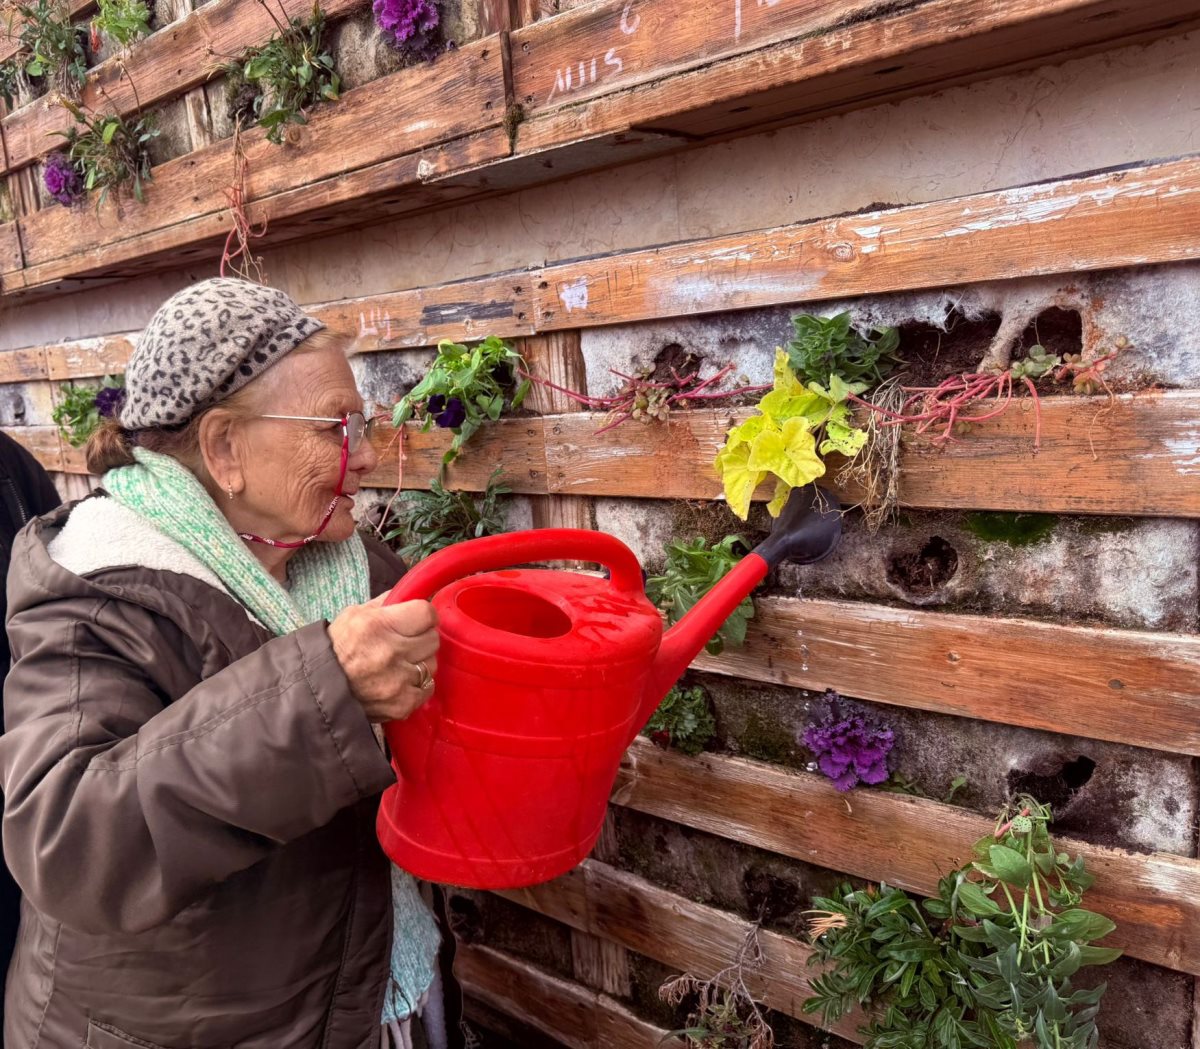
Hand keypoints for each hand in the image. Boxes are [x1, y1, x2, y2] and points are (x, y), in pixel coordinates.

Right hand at [328, 595, 439, 722]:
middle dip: (421, 638)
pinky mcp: (402, 704)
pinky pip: (428, 688)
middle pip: (433, 639)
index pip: (427, 613)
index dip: (424, 616)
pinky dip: (417, 685)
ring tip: (399, 664)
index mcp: (378, 626)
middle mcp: (391, 652)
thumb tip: (412, 593)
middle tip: (405, 643)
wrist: (319, 689)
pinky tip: (400, 681)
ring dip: (420, 663)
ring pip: (432, 664)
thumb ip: (386, 602)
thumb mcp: (354, 614)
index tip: (418, 620)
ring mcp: (399, 681)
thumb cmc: (338, 648)